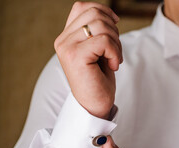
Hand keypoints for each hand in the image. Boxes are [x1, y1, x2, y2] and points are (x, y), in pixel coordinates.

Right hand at [54, 2, 121, 118]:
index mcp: (66, 37)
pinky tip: (113, 65)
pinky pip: (104, 41)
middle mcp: (62, 40)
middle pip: (95, 14)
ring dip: (116, 43)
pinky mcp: (75, 56)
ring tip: (113, 60)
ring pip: (101, 25)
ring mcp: (67, 47)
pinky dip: (115, 52)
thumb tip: (110, 14)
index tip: (115, 25)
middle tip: (114, 51)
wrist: (95, 106)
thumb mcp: (98, 50)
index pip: (83, 7)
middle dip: (113, 30)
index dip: (103, 11)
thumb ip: (97, 31)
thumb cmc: (98, 79)